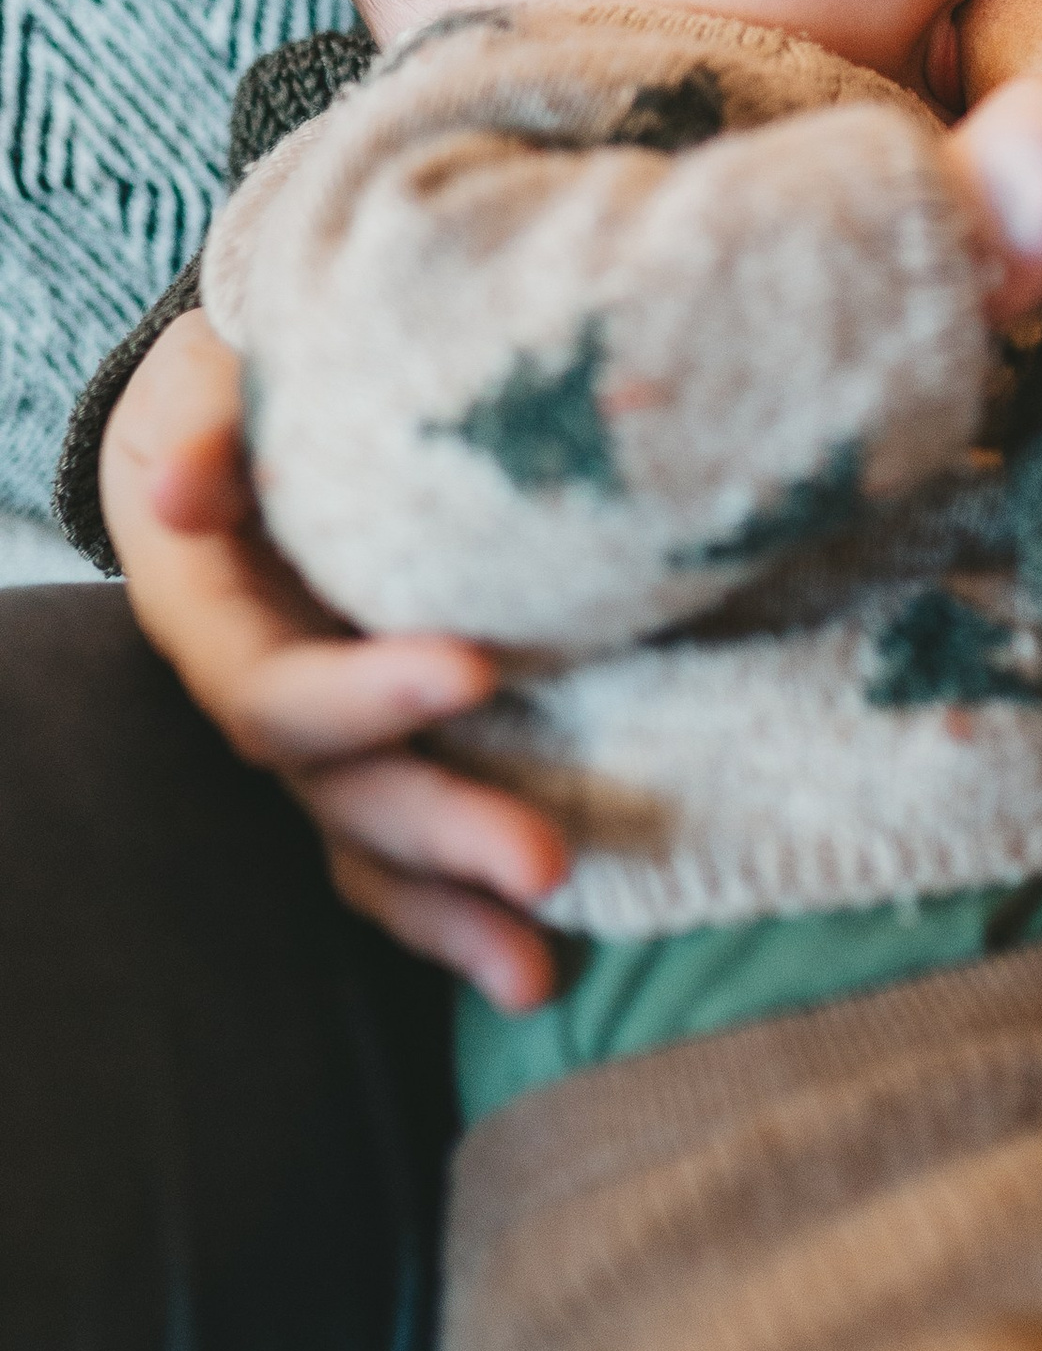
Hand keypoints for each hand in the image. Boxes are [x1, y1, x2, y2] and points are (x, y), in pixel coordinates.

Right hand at [99, 311, 566, 1005]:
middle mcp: (266, 696)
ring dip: (453, 913)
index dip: (362, 695)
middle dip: (441, 828)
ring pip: (373, 848)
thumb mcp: (212, 376)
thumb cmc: (247, 378)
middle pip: (340, 791)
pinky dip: (466, 907)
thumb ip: (212, 423)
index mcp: (212, 617)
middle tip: (546, 861)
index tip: (475, 671)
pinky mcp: (386, 748)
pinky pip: (412, 845)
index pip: (275, 684)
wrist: (260, 408)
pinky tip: (545, 968)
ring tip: (536, 975)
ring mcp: (327, 740)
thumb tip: (186, 491)